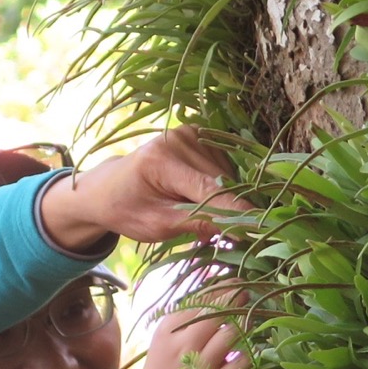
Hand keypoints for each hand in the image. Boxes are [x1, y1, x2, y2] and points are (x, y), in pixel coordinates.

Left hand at [36, 128, 243, 251]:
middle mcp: (177, 138)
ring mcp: (189, 132)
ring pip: (227, 173)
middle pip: (222, 180)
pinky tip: (203, 196)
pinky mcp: (198, 133)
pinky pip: (223, 164)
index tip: (260, 228)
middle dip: (228, 209)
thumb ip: (197, 222)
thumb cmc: (127, 210)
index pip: (209, 188)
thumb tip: (239, 229)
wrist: (107, 188)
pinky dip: (220, 184)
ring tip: (203, 216)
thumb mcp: (156, 226)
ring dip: (225, 197)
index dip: (236, 210)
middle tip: (222, 236)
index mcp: (161, 160)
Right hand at [100, 299, 246, 368]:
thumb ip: (186, 318)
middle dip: (239, 298)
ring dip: (246, 323)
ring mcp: (199, 366)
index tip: (237, 282)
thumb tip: (216, 288)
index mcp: (167, 328)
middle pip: (220, 309)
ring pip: (234, 332)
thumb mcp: (164, 343)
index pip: (202, 296)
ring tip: (248, 321)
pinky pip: (244, 361)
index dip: (225, 286)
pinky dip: (250, 354)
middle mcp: (181, 343)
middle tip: (248, 294)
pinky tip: (249, 352)